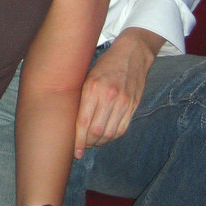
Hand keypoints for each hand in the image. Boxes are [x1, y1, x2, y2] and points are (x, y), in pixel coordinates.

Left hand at [73, 29, 163, 158]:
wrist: (132, 53)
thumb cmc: (104, 64)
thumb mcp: (88, 75)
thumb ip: (82, 97)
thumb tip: (72, 121)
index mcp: (92, 88)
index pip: (83, 122)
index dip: (78, 141)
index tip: (75, 152)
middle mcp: (108, 96)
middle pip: (96, 131)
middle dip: (88, 143)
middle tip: (83, 146)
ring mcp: (123, 102)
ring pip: (110, 133)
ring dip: (100, 142)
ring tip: (93, 142)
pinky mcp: (133, 105)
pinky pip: (122, 129)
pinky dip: (113, 136)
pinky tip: (106, 136)